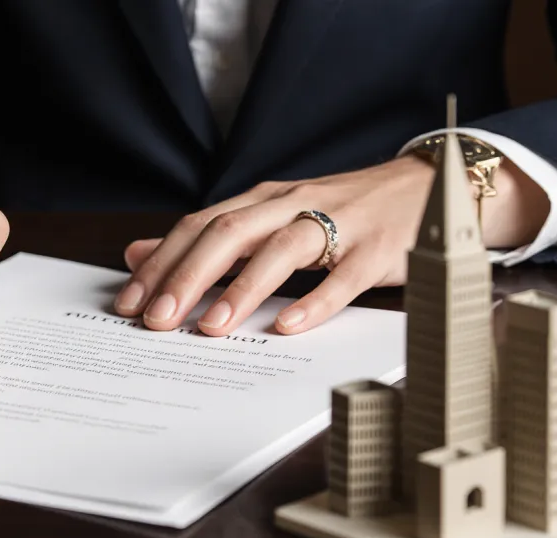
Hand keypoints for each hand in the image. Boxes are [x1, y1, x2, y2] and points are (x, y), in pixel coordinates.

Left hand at [114, 155, 548, 334]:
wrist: (427, 190)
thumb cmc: (341, 212)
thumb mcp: (268, 219)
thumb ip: (207, 239)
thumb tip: (137, 253)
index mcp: (263, 200)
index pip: (199, 226)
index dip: (161, 264)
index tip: (128, 303)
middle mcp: (293, 205)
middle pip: (230, 234)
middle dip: (187, 278)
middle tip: (156, 321)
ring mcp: (339, 224)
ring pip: (282, 250)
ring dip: (242, 289)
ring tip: (210, 327)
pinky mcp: (378, 251)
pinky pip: (343, 277)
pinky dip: (314, 301)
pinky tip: (287, 326)